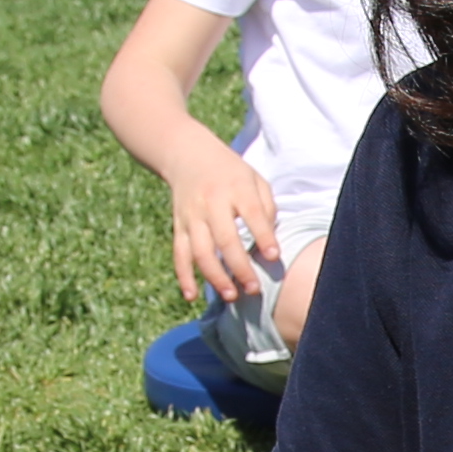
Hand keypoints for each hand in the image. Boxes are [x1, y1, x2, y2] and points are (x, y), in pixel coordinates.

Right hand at [169, 157, 286, 306]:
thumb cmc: (231, 173)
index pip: (252, 214)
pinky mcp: (178, 226)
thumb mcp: (254, 179)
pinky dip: (183, 276)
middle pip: (225, 239)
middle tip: (254, 289)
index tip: (273, 257)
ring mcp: (192, 216)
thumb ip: (266, 207)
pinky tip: (191, 296)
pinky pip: (179, 254)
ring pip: (200, 251)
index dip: (263, 236)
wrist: (187, 155)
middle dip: (239, 266)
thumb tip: (270, 242)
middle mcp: (212, 203)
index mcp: (236, 188)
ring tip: (231, 295)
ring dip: (214, 276)